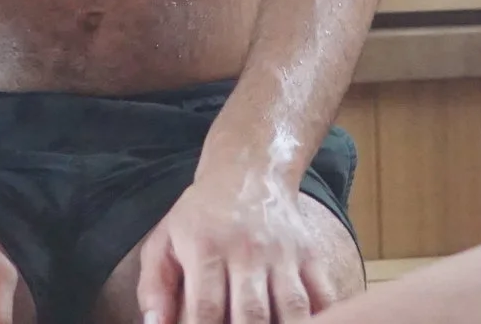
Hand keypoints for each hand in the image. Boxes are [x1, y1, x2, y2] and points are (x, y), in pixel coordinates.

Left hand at [138, 175, 337, 323]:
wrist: (248, 171)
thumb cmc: (200, 216)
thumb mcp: (164, 240)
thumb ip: (154, 288)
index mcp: (206, 249)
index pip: (206, 309)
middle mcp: (247, 251)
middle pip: (251, 313)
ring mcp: (283, 253)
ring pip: (292, 306)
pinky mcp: (310, 254)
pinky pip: (325, 293)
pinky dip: (326, 315)